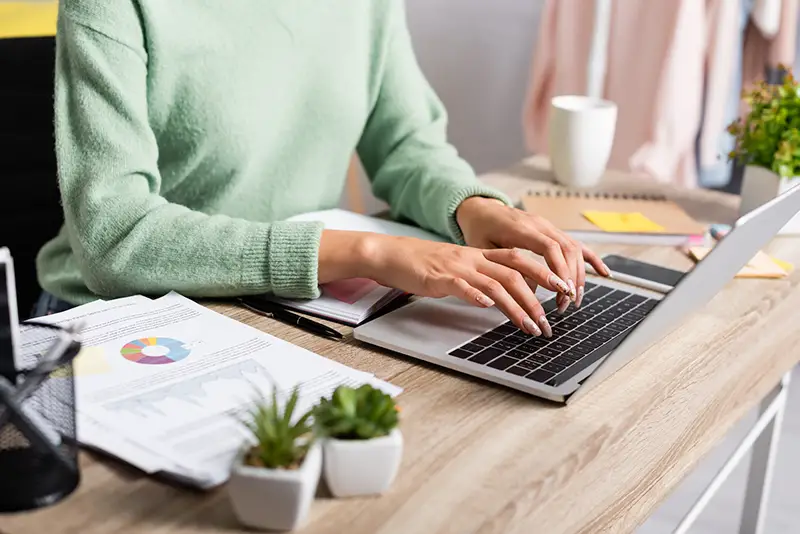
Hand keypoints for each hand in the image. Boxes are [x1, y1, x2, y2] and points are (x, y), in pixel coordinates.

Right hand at [333, 233, 576, 336]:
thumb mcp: (458, 268)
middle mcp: (473, 258)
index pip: (520, 259)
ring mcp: (457, 267)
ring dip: (517, 306)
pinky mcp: (438, 277)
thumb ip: (481, 278)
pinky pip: (461, 284)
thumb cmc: (424, 265)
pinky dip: (476, 295)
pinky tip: (487, 306)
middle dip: (539, 294)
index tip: (563, 289)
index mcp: (480, 255)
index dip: (544, 272)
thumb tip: (501, 297)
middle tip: (554, 315)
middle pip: (515, 272)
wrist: (392, 255)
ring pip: (495, 283)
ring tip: (531, 325)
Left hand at [456, 197, 610, 311]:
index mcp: (522, 228)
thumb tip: (530, 290)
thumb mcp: (485, 250)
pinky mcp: (553, 231)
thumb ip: (505, 267)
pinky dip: (592, 259)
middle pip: (567, 250)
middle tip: (565, 303)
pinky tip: (604, 274)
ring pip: (574, 248)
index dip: (560, 269)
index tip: (564, 291)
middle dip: (570, 278)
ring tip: (573, 299)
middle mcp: (540, 225)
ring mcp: (549, 226)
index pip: (549, 248)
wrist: (481, 209)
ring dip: (578, 275)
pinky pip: (577, 244)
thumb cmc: (479, 230)